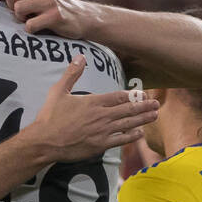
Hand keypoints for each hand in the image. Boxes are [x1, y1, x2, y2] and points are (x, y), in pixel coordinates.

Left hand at [0, 0, 94, 36]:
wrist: (83, 16)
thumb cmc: (57, 2)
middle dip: (10, 6)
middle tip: (19, 11)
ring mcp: (50, 1)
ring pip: (18, 9)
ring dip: (20, 18)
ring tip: (29, 19)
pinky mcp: (55, 16)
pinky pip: (30, 25)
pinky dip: (31, 29)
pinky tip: (38, 27)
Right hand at [28, 57, 158, 162]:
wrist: (45, 141)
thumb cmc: (50, 117)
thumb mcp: (59, 91)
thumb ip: (72, 73)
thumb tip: (81, 56)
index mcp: (93, 102)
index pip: (118, 96)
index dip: (133, 95)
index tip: (143, 93)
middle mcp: (102, 116)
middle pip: (128, 109)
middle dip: (144, 106)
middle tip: (156, 103)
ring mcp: (102, 131)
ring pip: (128, 123)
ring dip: (143, 119)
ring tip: (154, 115)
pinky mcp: (100, 145)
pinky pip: (121, 140)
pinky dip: (132, 136)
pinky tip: (140, 133)